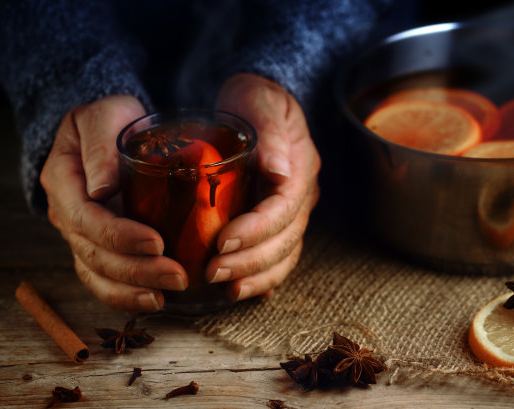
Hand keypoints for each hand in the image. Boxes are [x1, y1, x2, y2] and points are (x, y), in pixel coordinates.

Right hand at [40, 95, 186, 312]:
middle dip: (136, 270)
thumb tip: (101, 188)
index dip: (120, 236)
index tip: (157, 242)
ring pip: (97, 274)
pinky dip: (126, 295)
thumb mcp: (106, 116)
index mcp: (63, 181)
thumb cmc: (111, 120)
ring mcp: (80, 235)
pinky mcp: (97, 247)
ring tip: (167, 296)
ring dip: (133, 289)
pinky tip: (156, 300)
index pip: (86, 218)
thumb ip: (101, 146)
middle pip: (94, 254)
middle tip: (177, 275)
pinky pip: (104, 280)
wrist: (108, 132)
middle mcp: (67, 214)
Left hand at [208, 73, 320, 299]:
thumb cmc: (253, 99)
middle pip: (285, 240)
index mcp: (301, 168)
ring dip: (256, 276)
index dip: (255, 230)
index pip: (283, 208)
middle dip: (250, 261)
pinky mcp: (277, 222)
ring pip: (284, 255)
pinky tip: (240, 290)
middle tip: (212, 272)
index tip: (221, 241)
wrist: (256, 105)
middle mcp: (302, 195)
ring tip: (225, 288)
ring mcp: (292, 211)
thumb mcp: (259, 100)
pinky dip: (261, 278)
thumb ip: (270, 130)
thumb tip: (279, 169)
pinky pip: (277, 257)